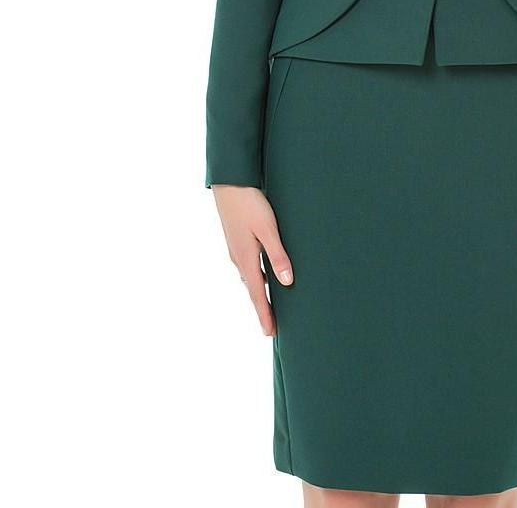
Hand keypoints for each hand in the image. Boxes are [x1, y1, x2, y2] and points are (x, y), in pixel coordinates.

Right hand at [211, 185, 293, 337]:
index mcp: (246, 259)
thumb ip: (277, 255)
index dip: (265, 314)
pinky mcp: (238, 240)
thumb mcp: (268, 229)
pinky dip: (256, 277)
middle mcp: (239, 258)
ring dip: (259, 293)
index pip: (257, 294)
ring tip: (270, 305)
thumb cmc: (250, 203)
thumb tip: (287, 283)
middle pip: (252, 289)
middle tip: (272, 326)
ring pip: (249, 277)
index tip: (270, 333)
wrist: (229, 183)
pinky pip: (248, 266)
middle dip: (262, 308)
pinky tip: (263, 274)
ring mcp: (236, 249)